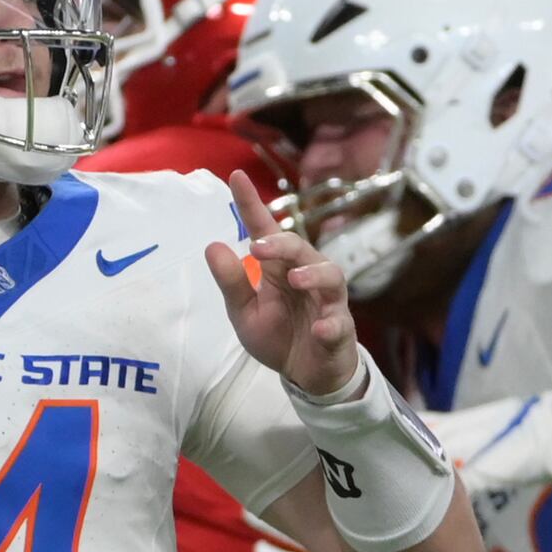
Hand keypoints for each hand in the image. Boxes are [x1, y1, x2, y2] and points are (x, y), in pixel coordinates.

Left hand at [205, 170, 357, 395]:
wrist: (307, 375)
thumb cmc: (278, 335)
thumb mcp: (244, 311)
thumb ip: (231, 282)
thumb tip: (212, 246)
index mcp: (279, 269)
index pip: (265, 231)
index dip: (251, 205)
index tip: (236, 176)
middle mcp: (306, 277)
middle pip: (301, 248)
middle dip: (282, 243)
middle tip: (258, 247)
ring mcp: (327, 302)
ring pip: (331, 277)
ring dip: (314, 274)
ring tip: (295, 279)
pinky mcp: (339, 330)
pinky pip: (340, 323)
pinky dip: (332, 324)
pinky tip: (320, 328)